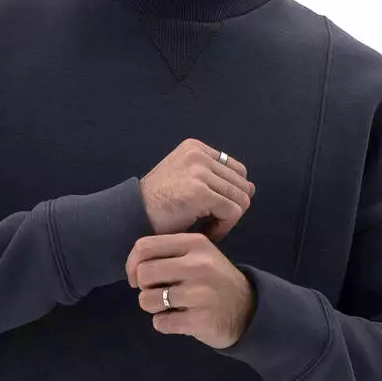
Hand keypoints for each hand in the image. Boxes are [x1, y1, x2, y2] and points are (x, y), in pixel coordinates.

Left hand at [125, 232, 256, 349]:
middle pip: (143, 274)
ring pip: (147, 300)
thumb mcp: (199, 256)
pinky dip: (165, 324)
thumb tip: (132, 266)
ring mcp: (200, 293)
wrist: (249, 311)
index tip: (137, 278)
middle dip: (144, 287)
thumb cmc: (214, 281)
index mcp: (195, 244)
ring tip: (171, 306)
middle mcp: (198, 265)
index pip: (144, 247)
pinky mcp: (200, 320)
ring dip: (153, 307)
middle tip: (160, 292)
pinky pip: (161, 322)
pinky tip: (180, 319)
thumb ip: (168, 254)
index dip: (132, 265)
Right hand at [139, 140, 254, 243]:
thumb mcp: (184, 178)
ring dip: (227, 220)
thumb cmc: (157, 204)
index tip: (213, 210)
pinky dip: (223, 228)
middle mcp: (199, 155)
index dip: (230, 193)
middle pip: (241, 185)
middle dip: (230, 208)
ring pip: (240, 199)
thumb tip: (251, 188)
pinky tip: (207, 233)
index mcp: (196, 148)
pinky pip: (232, 212)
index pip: (237, 170)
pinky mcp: (201, 192)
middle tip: (212, 222)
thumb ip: (213, 178)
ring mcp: (200, 172)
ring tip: (209, 228)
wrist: (131, 215)